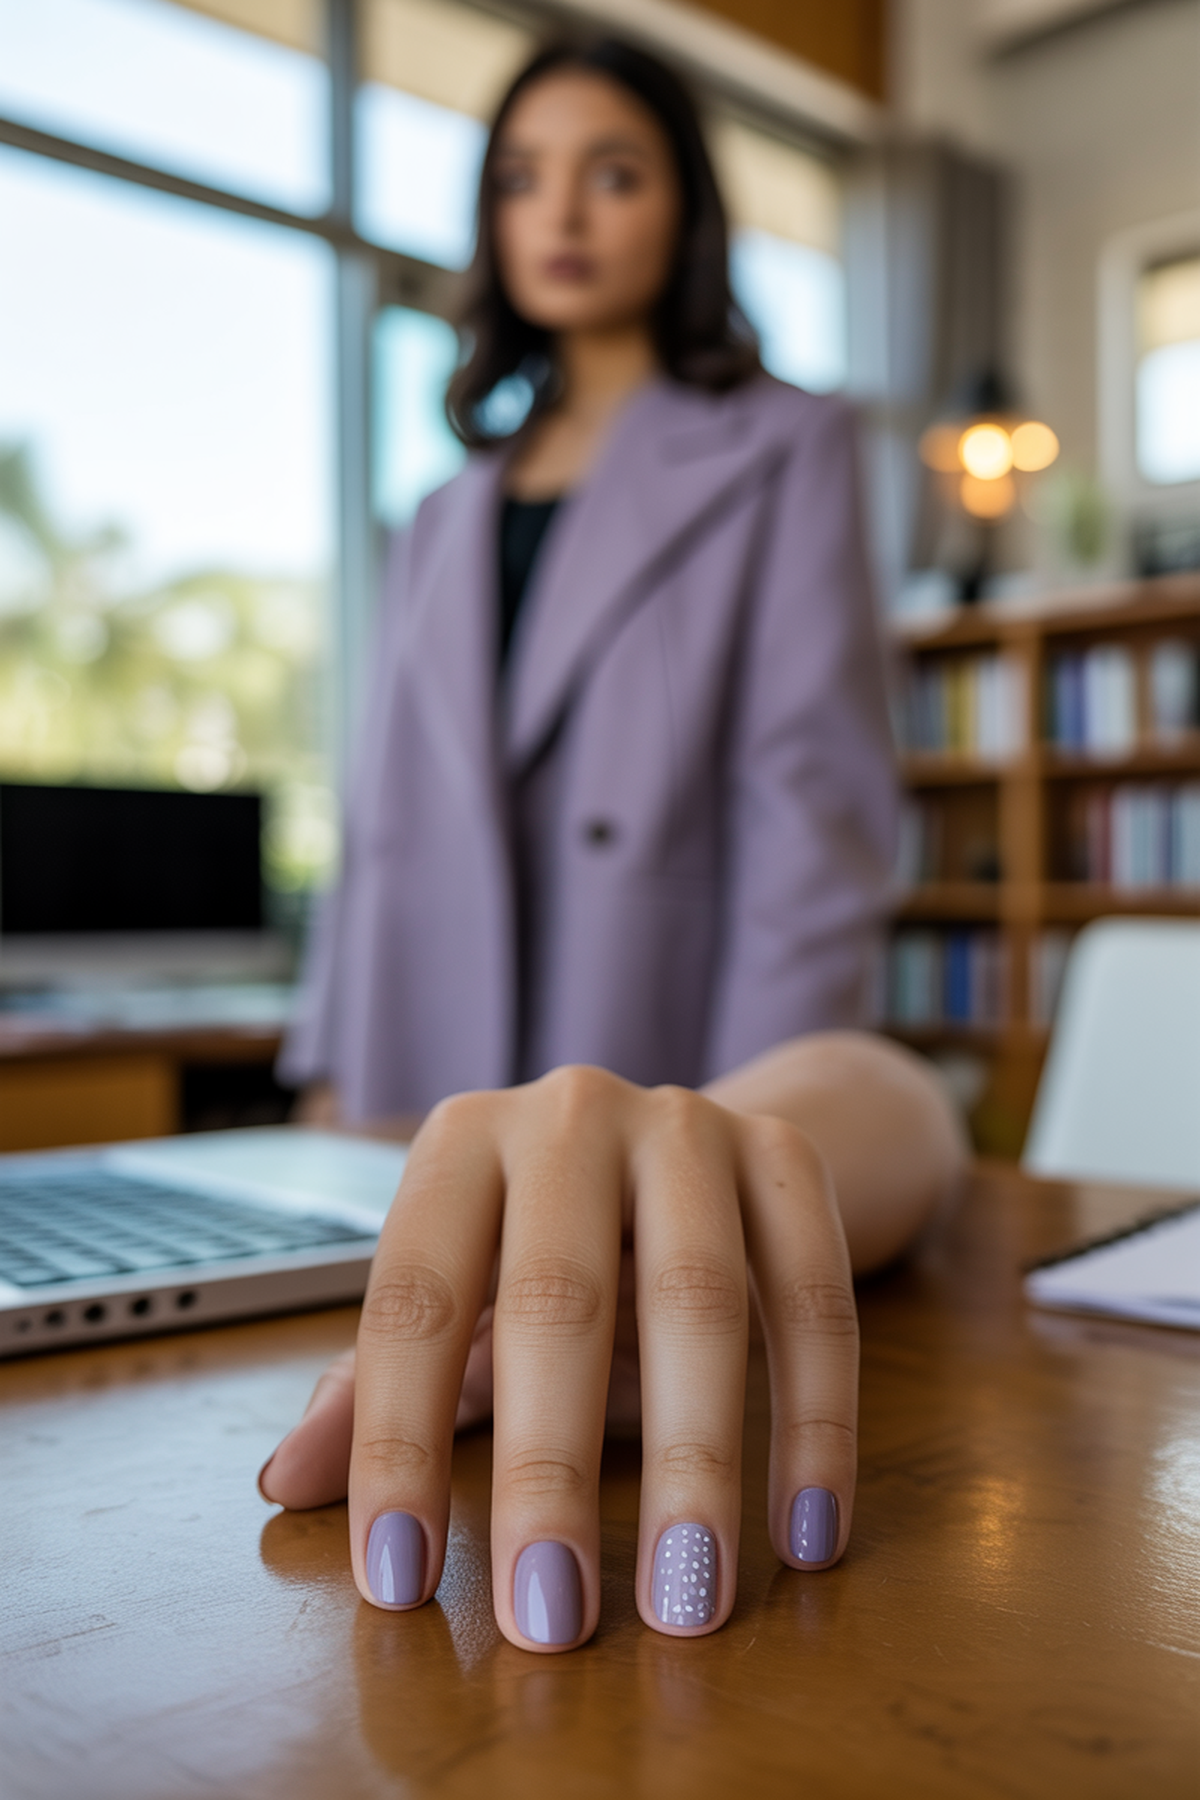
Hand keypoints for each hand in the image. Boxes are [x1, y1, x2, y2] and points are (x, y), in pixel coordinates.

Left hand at [259, 1065, 858, 1651]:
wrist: (690, 1144)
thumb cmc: (548, 1244)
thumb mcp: (460, 1301)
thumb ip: (374, 1386)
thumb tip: (283, 1486)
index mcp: (461, 1143)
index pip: (413, 1299)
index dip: (398, 1441)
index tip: (399, 1579)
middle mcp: (568, 1115)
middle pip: (556, 1296)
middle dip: (549, 1472)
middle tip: (549, 1618)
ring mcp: (687, 1125)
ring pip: (700, 1296)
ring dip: (695, 1461)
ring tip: (688, 1599)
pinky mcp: (784, 1156)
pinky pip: (817, 1295)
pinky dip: (817, 1423)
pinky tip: (807, 1537)